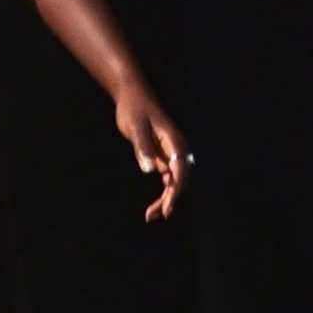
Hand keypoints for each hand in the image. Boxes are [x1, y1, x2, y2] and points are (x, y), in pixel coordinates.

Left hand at [113, 81, 192, 223]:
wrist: (132, 95)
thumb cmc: (134, 108)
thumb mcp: (135, 127)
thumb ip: (142, 147)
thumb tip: (149, 170)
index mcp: (174, 142)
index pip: (180, 171)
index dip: (175, 192)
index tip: (167, 208)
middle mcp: (177, 149)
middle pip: (180, 180)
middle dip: (170, 200)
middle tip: (154, 216)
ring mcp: (171, 153)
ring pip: (175, 182)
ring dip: (166, 199)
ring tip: (150, 216)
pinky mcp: (163, 156)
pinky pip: (168, 179)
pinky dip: (163, 193)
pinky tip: (153, 206)